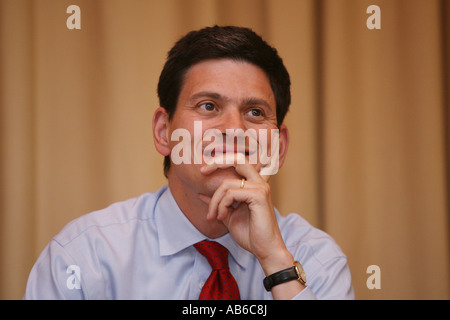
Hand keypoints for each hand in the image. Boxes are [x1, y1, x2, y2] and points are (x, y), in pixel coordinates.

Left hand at [199, 158, 292, 275]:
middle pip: (237, 160)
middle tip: (202, 171)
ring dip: (215, 201)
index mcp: (255, 185)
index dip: (221, 161)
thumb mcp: (229, 216)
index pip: (239, 162)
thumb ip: (218, 203)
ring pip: (227, 184)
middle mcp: (260, 183)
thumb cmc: (251, 234)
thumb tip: (201, 194)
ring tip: (214, 216)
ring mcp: (260, 188)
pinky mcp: (258, 196)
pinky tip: (222, 216)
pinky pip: (231, 194)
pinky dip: (222, 205)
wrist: (265, 250)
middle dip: (217, 163)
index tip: (203, 170)